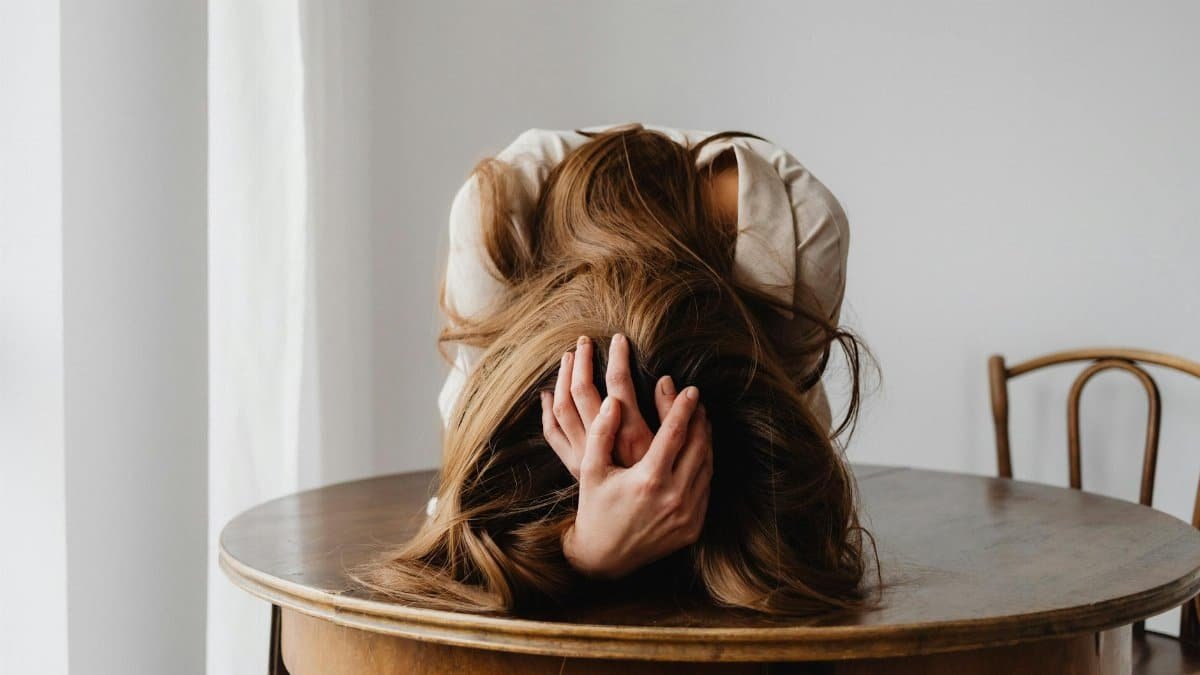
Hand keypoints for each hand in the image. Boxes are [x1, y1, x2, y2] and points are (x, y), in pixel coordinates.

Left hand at [540, 333, 678, 476]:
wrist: (629, 531)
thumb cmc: (658, 487)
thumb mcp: (670, 451)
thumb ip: (669, 415)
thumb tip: (666, 379)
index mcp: (630, 435)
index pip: (619, 384)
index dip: (618, 357)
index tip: (619, 338)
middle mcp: (602, 443)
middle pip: (584, 390)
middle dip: (583, 360)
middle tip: (585, 340)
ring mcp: (582, 453)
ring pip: (563, 407)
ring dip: (564, 377)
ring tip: (569, 356)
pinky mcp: (572, 464)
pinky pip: (552, 431)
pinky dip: (548, 409)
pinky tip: (548, 392)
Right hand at [560, 385, 712, 578]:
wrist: (604, 556)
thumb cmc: (595, 507)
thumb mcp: (592, 469)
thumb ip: (601, 432)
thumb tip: (614, 400)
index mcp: (649, 479)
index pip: (675, 433)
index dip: (683, 408)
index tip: (690, 389)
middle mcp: (673, 497)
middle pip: (697, 446)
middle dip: (700, 420)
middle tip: (697, 402)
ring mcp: (687, 514)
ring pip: (706, 466)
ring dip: (705, 441)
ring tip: (700, 421)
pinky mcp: (693, 527)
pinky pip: (705, 488)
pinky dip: (705, 465)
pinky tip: (698, 452)